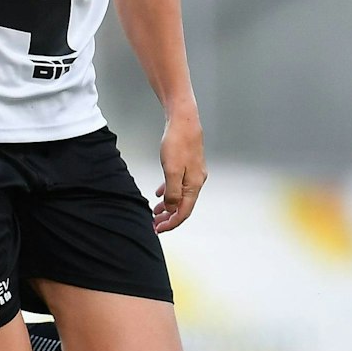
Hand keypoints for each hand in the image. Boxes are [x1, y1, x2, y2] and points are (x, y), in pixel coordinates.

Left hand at [153, 107, 205, 232]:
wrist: (183, 121)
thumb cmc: (177, 143)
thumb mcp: (172, 170)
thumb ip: (173, 192)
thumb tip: (172, 209)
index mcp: (194, 185)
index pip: (184, 211)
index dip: (171, 223)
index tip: (158, 229)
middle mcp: (196, 181)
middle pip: (182, 206)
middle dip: (169, 217)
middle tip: (154, 224)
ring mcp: (193, 173)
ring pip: (180, 196)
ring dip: (168, 206)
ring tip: (155, 213)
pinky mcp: (187, 166)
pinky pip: (178, 185)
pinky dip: (169, 192)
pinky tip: (160, 194)